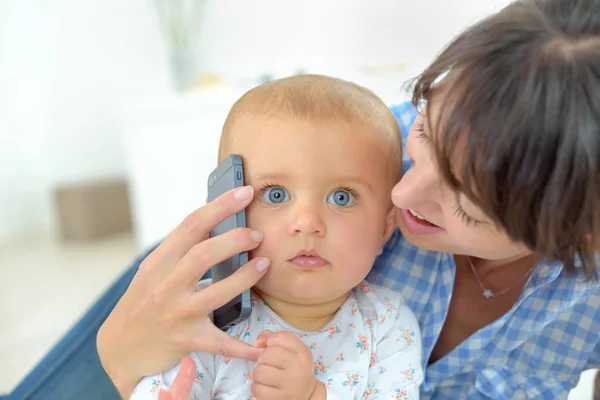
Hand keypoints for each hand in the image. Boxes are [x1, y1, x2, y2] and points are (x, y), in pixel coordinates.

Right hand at [96, 186, 269, 397]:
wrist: (119, 348)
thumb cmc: (143, 302)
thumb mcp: (153, 271)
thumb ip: (179, 247)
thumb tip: (211, 213)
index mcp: (158, 263)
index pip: (190, 226)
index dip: (220, 206)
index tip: (244, 192)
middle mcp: (165, 286)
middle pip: (203, 254)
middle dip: (235, 239)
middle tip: (256, 234)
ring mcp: (175, 313)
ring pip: (215, 292)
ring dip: (245, 277)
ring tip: (263, 264)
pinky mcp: (186, 339)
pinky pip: (220, 342)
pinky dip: (242, 347)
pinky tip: (261, 347)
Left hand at [251, 330, 324, 399]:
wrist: (305, 395)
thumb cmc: (293, 369)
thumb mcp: (290, 351)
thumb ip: (272, 339)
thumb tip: (257, 343)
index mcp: (302, 352)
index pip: (279, 337)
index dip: (270, 341)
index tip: (273, 349)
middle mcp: (299, 367)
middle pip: (267, 354)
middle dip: (262, 359)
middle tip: (268, 365)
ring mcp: (290, 384)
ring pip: (260, 371)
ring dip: (258, 374)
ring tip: (266, 377)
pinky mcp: (280, 398)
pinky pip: (257, 388)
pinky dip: (257, 387)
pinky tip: (265, 387)